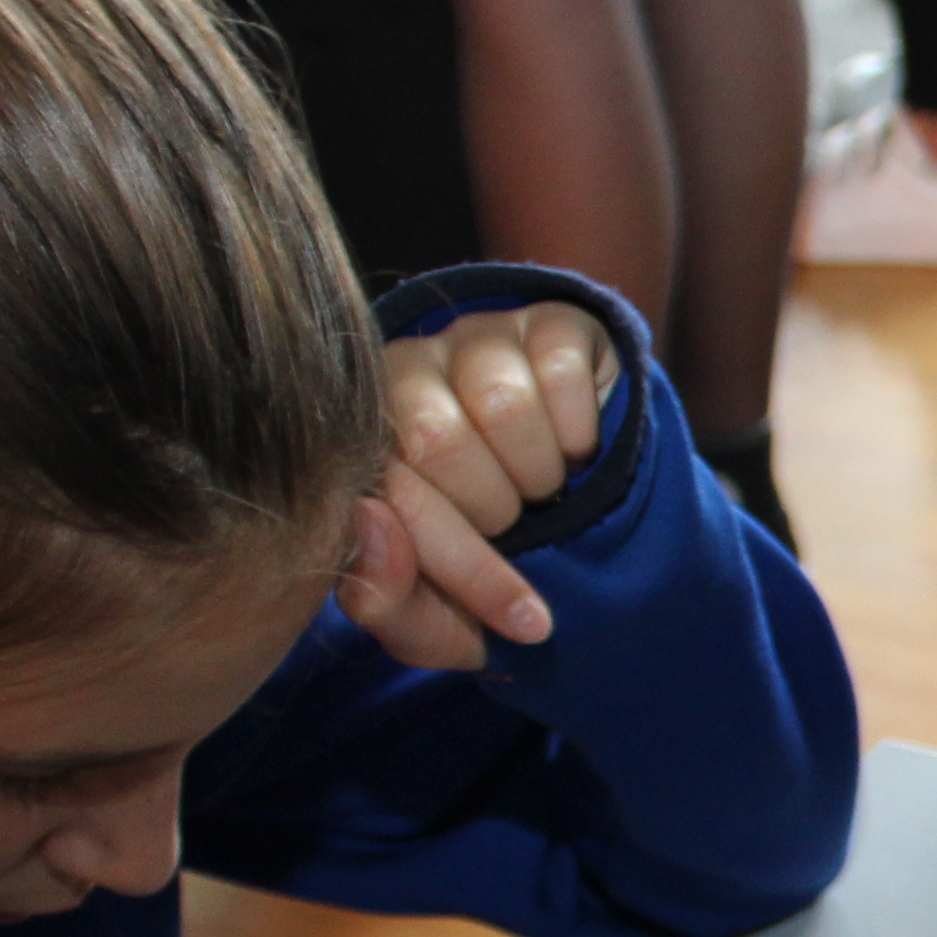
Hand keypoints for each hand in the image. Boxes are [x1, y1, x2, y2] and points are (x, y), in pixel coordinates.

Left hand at [335, 303, 621, 671]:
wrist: (570, 497)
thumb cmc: (482, 553)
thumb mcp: (437, 610)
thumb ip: (386, 599)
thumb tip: (372, 526)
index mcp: (357, 447)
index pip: (390, 497)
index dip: (464, 565)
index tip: (526, 619)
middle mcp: (400, 373)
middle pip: (439, 438)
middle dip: (496, 509)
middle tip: (512, 524)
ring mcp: (470, 336)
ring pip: (503, 401)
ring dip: (539, 471)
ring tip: (539, 487)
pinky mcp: (543, 317)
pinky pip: (560, 369)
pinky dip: (580, 430)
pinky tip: (572, 447)